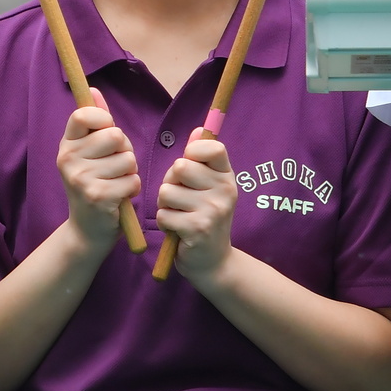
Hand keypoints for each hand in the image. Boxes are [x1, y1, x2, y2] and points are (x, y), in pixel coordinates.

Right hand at [57, 88, 139, 247]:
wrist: (87, 230)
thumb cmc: (94, 184)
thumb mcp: (89, 152)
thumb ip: (95, 122)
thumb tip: (94, 90)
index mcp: (66, 144)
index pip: (84, 114)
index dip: (104, 120)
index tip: (106, 133)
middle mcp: (68, 159)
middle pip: (115, 135)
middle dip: (124, 150)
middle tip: (114, 167)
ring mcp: (81, 178)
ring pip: (127, 159)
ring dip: (130, 172)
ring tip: (116, 183)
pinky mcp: (97, 196)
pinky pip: (132, 180)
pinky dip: (132, 189)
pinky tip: (119, 197)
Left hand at [156, 128, 236, 279]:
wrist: (213, 261)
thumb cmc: (205, 218)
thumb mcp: (209, 187)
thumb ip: (201, 160)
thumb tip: (199, 129)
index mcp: (227, 176)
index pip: (212, 147)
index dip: (193, 152)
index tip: (191, 166)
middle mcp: (225, 191)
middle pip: (180, 167)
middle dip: (171, 183)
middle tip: (181, 199)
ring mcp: (213, 210)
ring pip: (166, 191)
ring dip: (165, 206)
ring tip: (180, 216)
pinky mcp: (197, 228)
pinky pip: (164, 214)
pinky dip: (165, 224)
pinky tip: (178, 230)